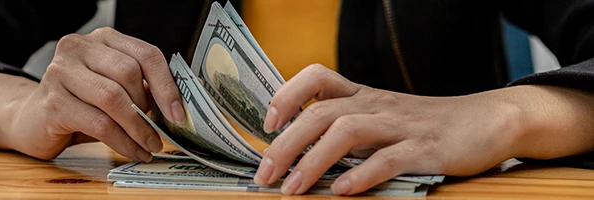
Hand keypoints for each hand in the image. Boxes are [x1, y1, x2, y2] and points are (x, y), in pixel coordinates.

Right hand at [0, 27, 185, 161]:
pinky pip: (99, 124)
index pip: (144, 53)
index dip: (166, 84)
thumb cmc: (77, 104)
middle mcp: (78, 48)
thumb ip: (137, 87)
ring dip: (137, 129)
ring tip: (148, 146)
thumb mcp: (110, 88)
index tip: (177, 112)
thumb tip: (174, 106)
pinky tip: (130, 151)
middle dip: (149, 108)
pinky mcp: (53, 102)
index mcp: (100, 40)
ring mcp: (61, 73)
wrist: (30, 120)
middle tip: (157, 132)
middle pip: (129, 73)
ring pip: (114, 99)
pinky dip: (121, 142)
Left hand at [252, 64, 528, 194]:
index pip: (318, 77)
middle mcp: (377, 105)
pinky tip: (342, 190)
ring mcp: (401, 126)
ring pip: (347, 131)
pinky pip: (389, 159)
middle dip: (286, 144)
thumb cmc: (426, 126)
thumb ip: (346, 126)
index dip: (288, 95)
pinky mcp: (426, 149)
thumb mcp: (381, 117)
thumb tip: (297, 151)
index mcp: (363, 95)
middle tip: (265, 174)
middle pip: (321, 113)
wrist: (490, 121)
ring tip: (294, 189)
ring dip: (314, 161)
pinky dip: (362, 174)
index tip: (268, 124)